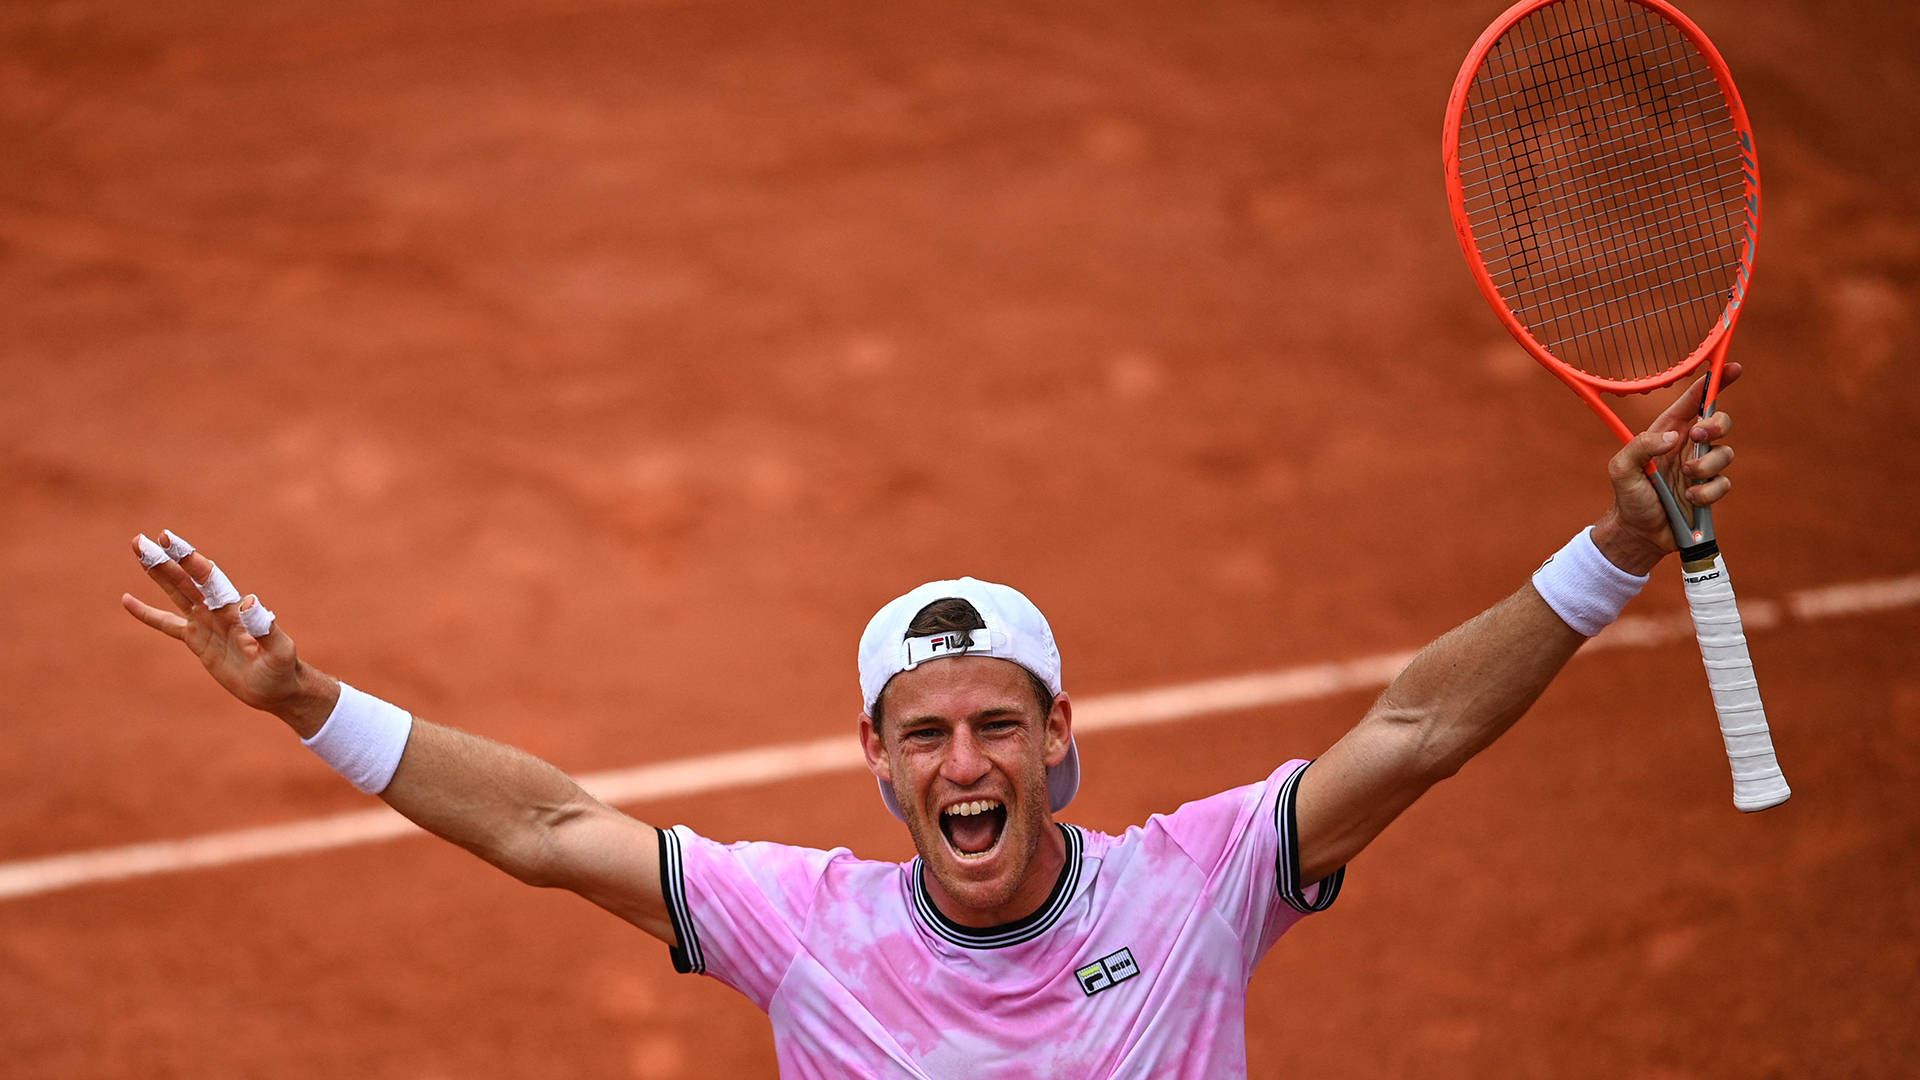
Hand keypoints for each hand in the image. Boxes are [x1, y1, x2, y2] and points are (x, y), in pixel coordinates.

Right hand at [122, 532, 337, 735]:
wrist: (277, 688)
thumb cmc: (282, 669)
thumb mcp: (279, 651)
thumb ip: (265, 629)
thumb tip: (249, 601)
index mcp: (234, 610)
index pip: (208, 579)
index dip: (189, 560)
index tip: (169, 541)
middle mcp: (218, 611)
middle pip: (186, 581)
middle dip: (165, 560)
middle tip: (141, 539)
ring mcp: (206, 623)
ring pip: (176, 593)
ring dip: (158, 573)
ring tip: (139, 551)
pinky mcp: (197, 640)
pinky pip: (167, 624)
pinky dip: (147, 614)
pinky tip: (127, 600)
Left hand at [1593, 364, 1740, 574]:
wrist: (1640, 534)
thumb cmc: (1628, 498)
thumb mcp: (1622, 469)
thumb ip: (1642, 447)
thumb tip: (1674, 437)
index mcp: (1667, 432)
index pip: (1694, 401)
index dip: (1715, 382)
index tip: (1733, 368)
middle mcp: (1687, 446)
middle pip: (1720, 420)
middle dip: (1716, 424)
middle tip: (1698, 436)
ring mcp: (1701, 467)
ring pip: (1726, 452)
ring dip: (1706, 466)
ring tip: (1684, 480)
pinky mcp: (1711, 489)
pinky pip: (1724, 483)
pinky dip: (1707, 491)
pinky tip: (1688, 498)